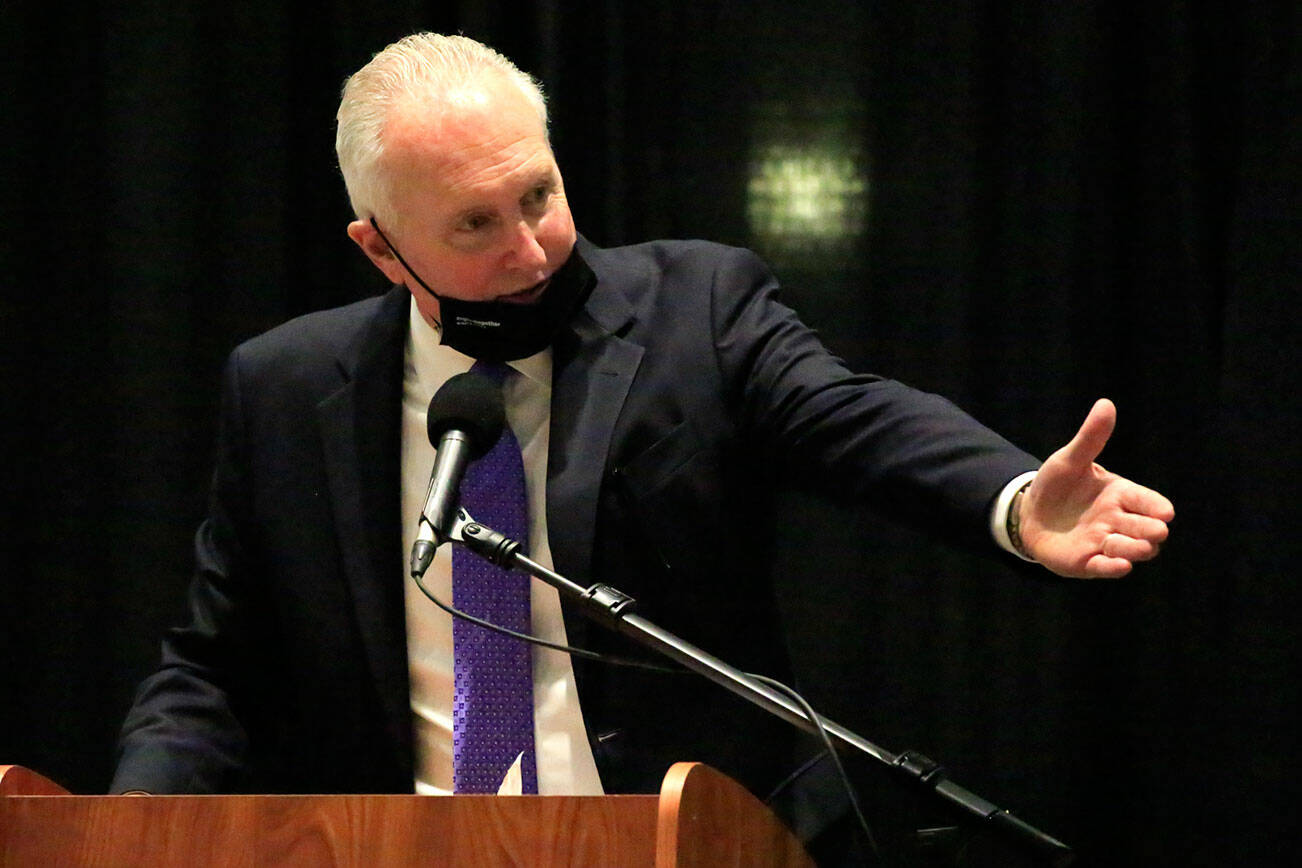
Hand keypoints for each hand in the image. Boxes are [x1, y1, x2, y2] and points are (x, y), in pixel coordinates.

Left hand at [1019, 399, 1173, 577]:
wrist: (1030, 513)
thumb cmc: (1057, 485)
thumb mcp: (1070, 460)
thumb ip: (1090, 438)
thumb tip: (1105, 404)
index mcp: (1121, 495)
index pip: (1149, 502)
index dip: (1158, 508)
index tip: (1164, 512)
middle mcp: (1119, 521)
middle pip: (1148, 530)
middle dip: (1151, 531)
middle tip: (1152, 530)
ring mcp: (1106, 543)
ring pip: (1134, 550)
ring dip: (1134, 549)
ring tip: (1128, 543)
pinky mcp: (1089, 562)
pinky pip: (1107, 568)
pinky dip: (1115, 568)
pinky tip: (1120, 565)